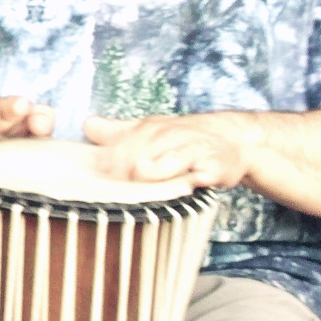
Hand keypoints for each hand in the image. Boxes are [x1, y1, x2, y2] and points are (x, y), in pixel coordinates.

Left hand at [86, 113, 251, 190]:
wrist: (234, 137)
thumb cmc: (185, 139)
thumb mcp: (151, 130)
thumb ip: (119, 132)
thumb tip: (87, 125)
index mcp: (149, 129)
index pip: (120, 145)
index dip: (107, 165)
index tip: (95, 182)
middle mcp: (169, 136)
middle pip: (139, 154)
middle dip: (124, 175)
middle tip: (115, 195)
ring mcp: (193, 150)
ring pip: (167, 161)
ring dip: (152, 173)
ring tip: (140, 183)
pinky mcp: (215, 166)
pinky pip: (202, 174)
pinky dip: (192, 179)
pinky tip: (183, 187)